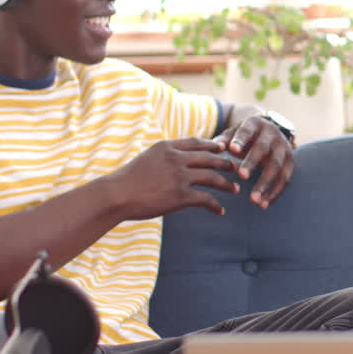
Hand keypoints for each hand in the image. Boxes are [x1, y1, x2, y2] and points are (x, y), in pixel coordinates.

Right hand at [104, 138, 238, 218]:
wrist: (116, 195)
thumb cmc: (125, 181)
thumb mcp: (145, 159)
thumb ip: (162, 158)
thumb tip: (174, 162)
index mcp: (167, 147)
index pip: (196, 142)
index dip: (212, 145)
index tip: (223, 148)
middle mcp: (176, 158)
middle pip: (209, 158)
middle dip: (225, 163)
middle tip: (235, 167)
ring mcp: (180, 176)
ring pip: (212, 177)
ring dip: (226, 184)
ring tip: (235, 189)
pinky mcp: (181, 196)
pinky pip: (206, 199)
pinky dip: (216, 205)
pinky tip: (220, 211)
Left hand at [215, 115, 294, 208]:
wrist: (271, 132)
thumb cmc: (246, 135)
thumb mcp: (234, 132)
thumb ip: (224, 139)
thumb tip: (215, 147)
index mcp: (255, 124)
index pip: (247, 131)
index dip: (240, 140)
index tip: (232, 149)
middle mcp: (272, 134)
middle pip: (263, 149)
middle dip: (252, 162)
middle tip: (242, 176)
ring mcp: (284, 148)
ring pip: (277, 167)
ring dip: (266, 184)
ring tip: (254, 200)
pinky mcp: (290, 162)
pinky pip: (285, 179)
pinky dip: (275, 193)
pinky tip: (263, 204)